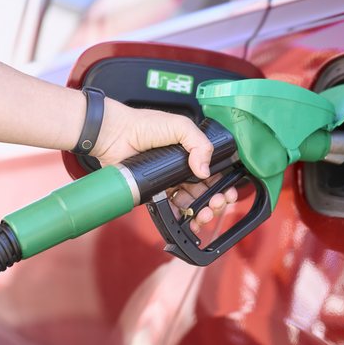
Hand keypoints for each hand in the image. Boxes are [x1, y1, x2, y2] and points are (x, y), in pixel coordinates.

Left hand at [90, 99, 236, 229]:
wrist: (116, 134)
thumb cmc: (143, 125)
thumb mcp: (180, 126)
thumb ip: (200, 144)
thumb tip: (205, 170)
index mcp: (191, 153)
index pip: (213, 173)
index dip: (222, 185)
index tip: (227, 193)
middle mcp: (181, 168)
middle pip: (205, 191)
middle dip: (214, 201)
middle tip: (216, 204)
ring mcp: (168, 181)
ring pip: (190, 202)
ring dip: (200, 212)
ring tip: (203, 214)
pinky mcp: (154, 192)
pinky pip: (170, 208)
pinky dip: (180, 217)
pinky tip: (187, 220)